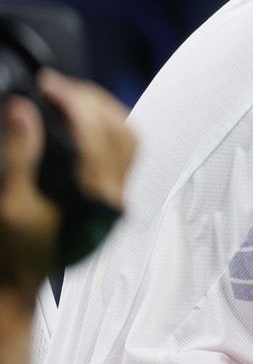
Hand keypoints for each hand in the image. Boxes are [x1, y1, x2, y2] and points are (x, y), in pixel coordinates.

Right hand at [0, 71, 134, 301]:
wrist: (20, 279)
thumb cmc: (15, 248)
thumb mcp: (8, 201)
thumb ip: (19, 153)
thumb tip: (23, 110)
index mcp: (90, 196)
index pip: (95, 134)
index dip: (73, 100)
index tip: (48, 84)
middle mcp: (111, 195)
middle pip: (121, 132)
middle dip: (91, 100)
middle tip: (57, 86)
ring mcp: (115, 197)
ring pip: (129, 141)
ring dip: (105, 112)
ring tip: (70, 97)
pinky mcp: (110, 198)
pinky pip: (124, 153)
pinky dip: (109, 129)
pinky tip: (84, 121)